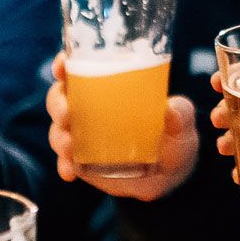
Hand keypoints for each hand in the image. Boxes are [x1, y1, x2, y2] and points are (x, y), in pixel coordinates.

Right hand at [46, 52, 197, 199]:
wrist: (170, 176)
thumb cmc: (174, 138)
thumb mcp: (182, 125)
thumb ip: (181, 114)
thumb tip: (171, 109)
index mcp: (110, 87)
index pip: (80, 68)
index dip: (64, 64)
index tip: (61, 66)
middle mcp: (90, 107)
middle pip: (60, 97)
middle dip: (57, 103)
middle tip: (68, 114)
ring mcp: (83, 134)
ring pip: (58, 128)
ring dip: (58, 136)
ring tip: (69, 147)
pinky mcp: (81, 161)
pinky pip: (65, 160)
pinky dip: (63, 165)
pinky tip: (69, 172)